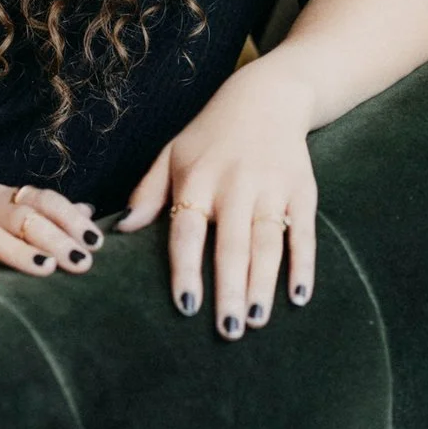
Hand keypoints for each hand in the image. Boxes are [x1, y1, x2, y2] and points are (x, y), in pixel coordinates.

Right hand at [0, 182, 105, 300]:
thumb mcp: (2, 227)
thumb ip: (41, 219)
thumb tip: (88, 212)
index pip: (38, 198)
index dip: (69, 217)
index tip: (95, 241)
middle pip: (17, 214)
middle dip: (53, 236)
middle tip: (81, 261)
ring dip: (17, 250)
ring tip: (45, 268)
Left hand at [117, 58, 316, 339]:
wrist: (267, 97)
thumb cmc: (210, 135)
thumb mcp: (172, 155)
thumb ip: (148, 193)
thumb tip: (123, 230)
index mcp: (197, 179)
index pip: (188, 231)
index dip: (187, 270)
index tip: (186, 307)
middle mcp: (235, 184)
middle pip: (232, 245)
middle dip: (230, 290)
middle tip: (229, 331)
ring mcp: (271, 188)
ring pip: (268, 243)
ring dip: (264, 284)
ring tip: (257, 320)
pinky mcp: (302, 190)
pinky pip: (303, 233)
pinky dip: (304, 266)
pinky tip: (299, 297)